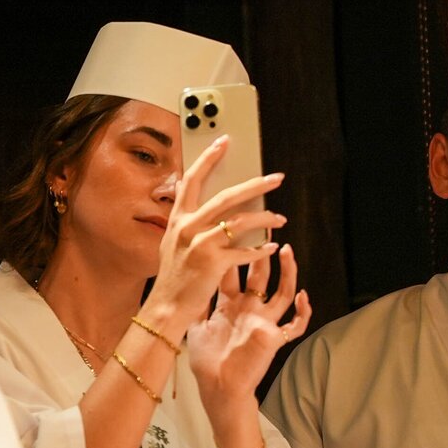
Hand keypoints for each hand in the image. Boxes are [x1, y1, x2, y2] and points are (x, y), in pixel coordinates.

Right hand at [145, 137, 286, 330]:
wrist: (167, 305)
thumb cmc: (173, 275)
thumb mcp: (172, 240)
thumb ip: (184, 216)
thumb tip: (186, 185)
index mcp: (178, 218)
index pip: (193, 179)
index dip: (209, 158)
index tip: (224, 142)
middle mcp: (187, 227)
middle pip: (227, 196)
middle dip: (256, 185)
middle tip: (277, 178)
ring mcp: (200, 244)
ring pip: (241, 221)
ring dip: (265, 218)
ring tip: (280, 219)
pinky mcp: (213, 262)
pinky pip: (245, 251)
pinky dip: (261, 249)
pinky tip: (271, 248)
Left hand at [188, 244, 311, 440]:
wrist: (217, 388)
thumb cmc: (207, 361)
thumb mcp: (195, 326)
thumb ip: (194, 304)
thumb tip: (180, 282)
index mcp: (230, 305)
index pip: (233, 272)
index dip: (233, 253)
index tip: (230, 231)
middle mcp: (249, 310)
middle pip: (259, 275)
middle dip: (260, 253)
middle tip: (262, 228)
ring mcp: (264, 322)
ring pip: (281, 292)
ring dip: (286, 272)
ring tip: (287, 249)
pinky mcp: (274, 339)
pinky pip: (294, 325)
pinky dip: (302, 312)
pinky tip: (303, 295)